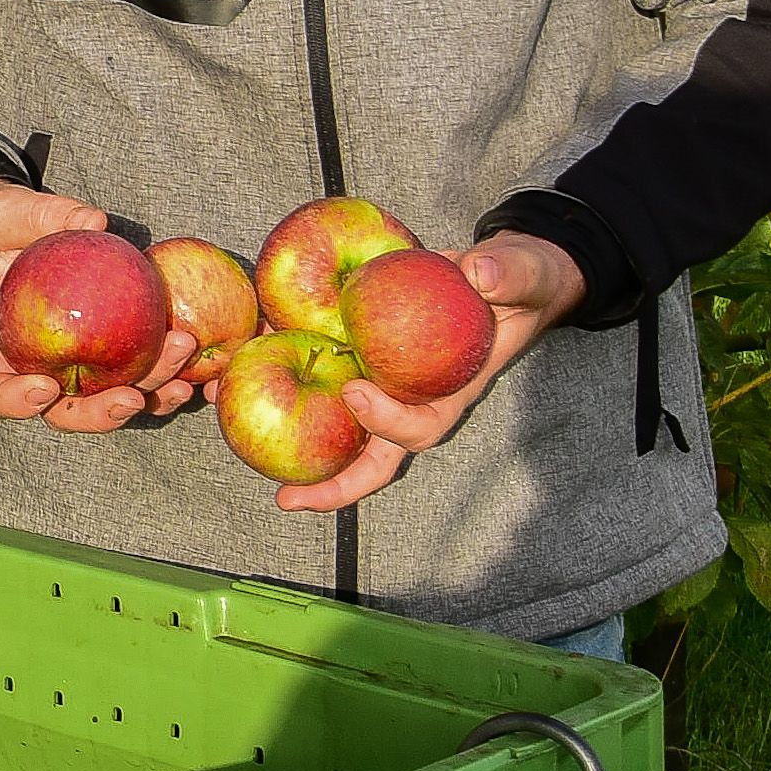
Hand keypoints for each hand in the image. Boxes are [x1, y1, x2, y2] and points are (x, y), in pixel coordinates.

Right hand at [0, 178, 202, 433]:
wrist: (20, 232)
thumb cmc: (6, 226)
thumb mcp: (14, 212)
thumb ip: (47, 217)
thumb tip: (95, 222)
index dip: (16, 402)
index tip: (44, 386)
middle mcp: (37, 370)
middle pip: (65, 412)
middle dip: (101, 413)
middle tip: (131, 397)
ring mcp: (77, 367)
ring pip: (109, 401)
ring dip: (147, 397)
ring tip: (181, 382)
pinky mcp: (113, 353)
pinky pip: (138, 372)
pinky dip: (167, 374)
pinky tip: (195, 360)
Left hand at [275, 229, 585, 511]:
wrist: (500, 272)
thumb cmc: (518, 283)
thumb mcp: (526, 275)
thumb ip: (510, 275)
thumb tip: (481, 274)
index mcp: (451, 392)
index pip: (420, 427)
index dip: (387, 423)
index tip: (356, 395)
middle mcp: (412, 396)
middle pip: (371, 456)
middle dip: (332, 485)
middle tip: (289, 497)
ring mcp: (384, 379)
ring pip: (338, 420)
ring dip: (291, 433)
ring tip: (243, 434)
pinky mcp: (362, 351)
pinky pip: (322, 366)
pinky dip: (283, 361)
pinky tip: (246, 350)